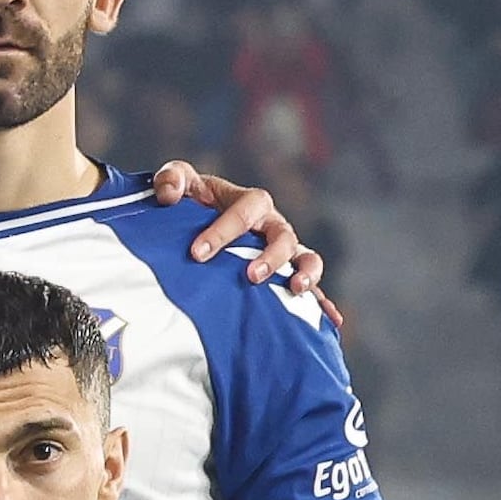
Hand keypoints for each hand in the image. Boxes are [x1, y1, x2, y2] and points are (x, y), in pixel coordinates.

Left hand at [145, 160, 321, 298]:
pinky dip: (322, 302)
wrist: (197, 223)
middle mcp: (271, 225)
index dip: (223, 231)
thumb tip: (168, 194)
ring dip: (306, 272)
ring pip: (304, 257)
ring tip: (296, 289)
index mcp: (248, 202)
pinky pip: (310, 287)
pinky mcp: (284, 274)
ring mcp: (281, 250)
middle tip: (250, 276)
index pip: (244, 211)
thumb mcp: (179, 183)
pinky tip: (331, 320)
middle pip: (282, 236)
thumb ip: (171, 179)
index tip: (197, 253)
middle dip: (270, 256)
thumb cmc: (191, 202)